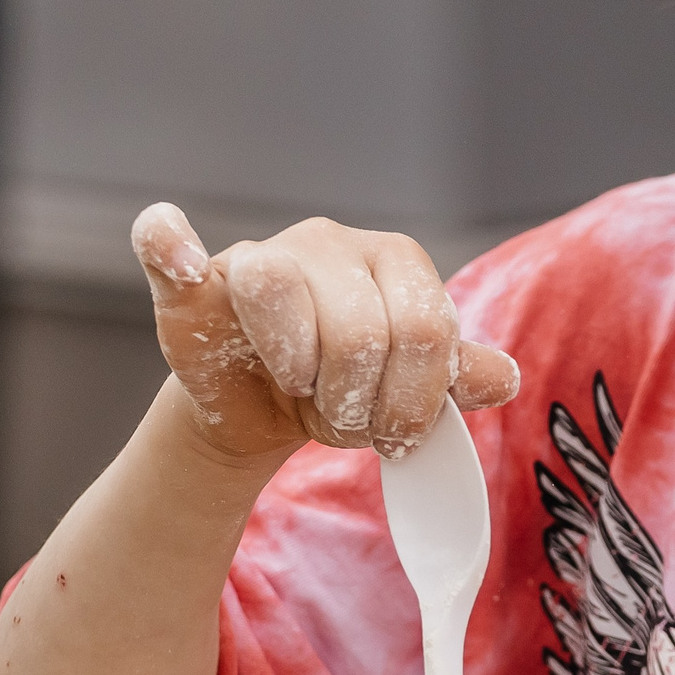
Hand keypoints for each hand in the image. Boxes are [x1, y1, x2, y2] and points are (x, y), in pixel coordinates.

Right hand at [132, 203, 521, 461]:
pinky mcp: (198, 281)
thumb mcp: (408, 388)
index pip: (424, 329)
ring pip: (280, 293)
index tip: (394, 431)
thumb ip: (455, 379)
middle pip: (360, 330)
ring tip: (299, 388)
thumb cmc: (346, 387)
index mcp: (397, 260)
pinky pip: (171, 249)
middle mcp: (332, 243)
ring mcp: (263, 254)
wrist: (268, 407)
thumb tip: (504, 378)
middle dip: (356, 401)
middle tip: (345, 419)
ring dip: (297, 371)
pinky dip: (169, 246)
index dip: (412, 400)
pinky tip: (177, 252)